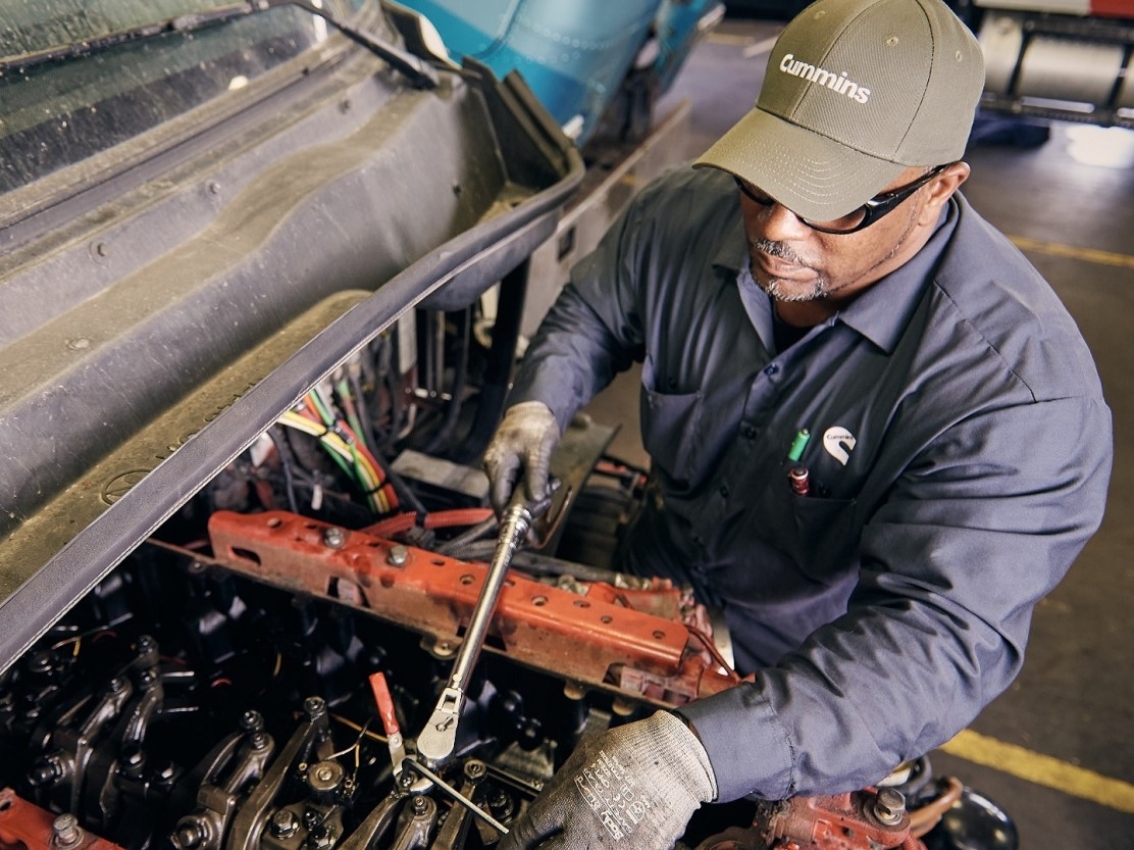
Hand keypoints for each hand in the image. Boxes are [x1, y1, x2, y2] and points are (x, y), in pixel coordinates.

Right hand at [483, 401, 559, 512]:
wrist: (536, 407)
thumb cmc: (534, 424)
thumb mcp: (539, 451)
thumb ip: (536, 477)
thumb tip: (535, 499)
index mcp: (497, 465)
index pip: (498, 501)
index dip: (511, 515)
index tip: (528, 523)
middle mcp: (495, 468)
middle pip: (507, 499)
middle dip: (529, 502)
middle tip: (548, 496)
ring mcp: (503, 467)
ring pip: (516, 492)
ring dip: (535, 493)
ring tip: (552, 483)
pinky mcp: (512, 466)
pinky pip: (521, 484)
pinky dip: (535, 485)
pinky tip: (548, 479)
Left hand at [499, 712, 716, 849]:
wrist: (677, 760)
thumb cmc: (634, 750)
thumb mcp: (585, 754)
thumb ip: (560, 782)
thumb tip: (542, 804)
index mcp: (570, 798)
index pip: (528, 831)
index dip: (512, 843)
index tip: (509, 847)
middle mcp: (586, 828)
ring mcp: (611, 848)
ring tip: (568, 845)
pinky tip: (599, 844)